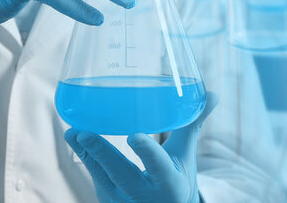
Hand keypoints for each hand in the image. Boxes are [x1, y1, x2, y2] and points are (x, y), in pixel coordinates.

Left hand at [64, 92, 217, 202]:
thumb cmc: (177, 178)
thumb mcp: (186, 156)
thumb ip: (192, 125)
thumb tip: (213, 95)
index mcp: (169, 184)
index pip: (158, 167)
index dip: (147, 153)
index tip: (134, 136)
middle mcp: (143, 195)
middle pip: (120, 174)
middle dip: (101, 154)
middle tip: (83, 133)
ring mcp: (121, 200)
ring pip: (101, 176)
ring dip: (86, 153)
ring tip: (72, 132)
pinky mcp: (105, 198)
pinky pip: (94, 175)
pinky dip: (84, 157)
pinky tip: (74, 137)